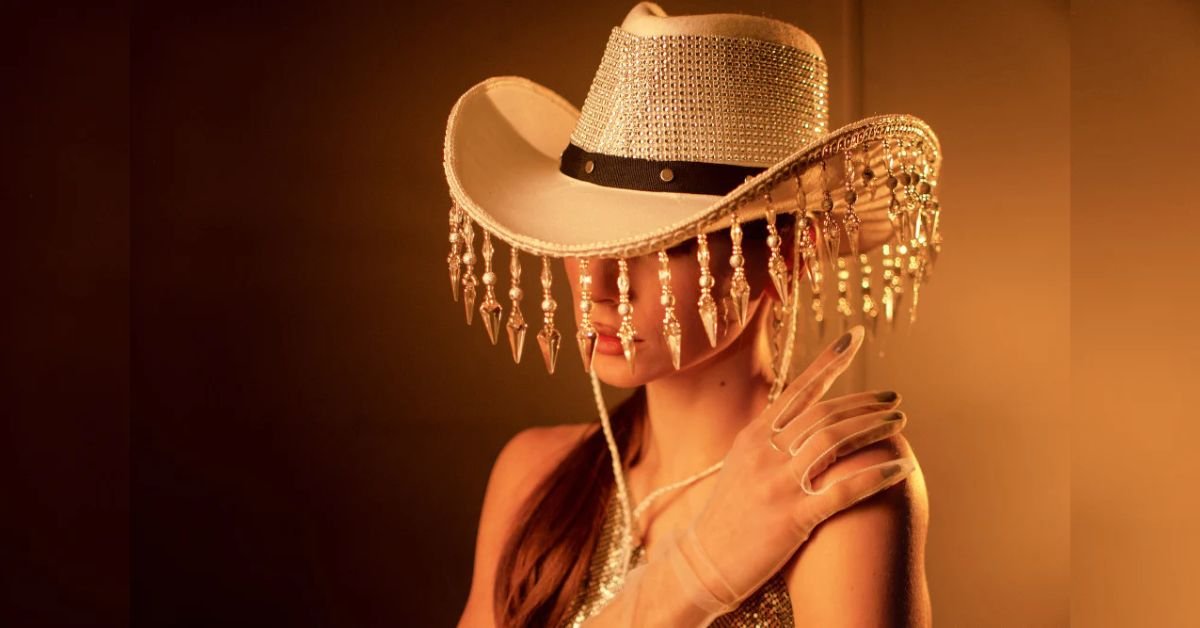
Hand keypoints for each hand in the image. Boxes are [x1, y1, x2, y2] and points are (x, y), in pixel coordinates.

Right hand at [670, 325, 915, 613]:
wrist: (702, 562)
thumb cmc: (726, 516)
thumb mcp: (739, 466)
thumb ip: (767, 440)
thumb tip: (796, 416)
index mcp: (752, 437)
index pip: (797, 389)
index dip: (828, 362)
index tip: (854, 338)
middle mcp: (765, 453)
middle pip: (823, 413)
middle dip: (864, 401)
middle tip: (894, 399)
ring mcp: (778, 485)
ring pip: (835, 442)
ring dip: (873, 428)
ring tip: (900, 425)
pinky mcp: (792, 518)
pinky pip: (843, 489)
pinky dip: (876, 475)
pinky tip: (901, 468)